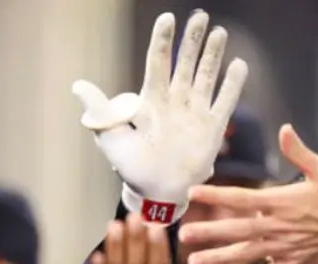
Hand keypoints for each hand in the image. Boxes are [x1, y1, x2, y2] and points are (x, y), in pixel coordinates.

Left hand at [72, 10, 247, 223]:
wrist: (157, 192)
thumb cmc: (132, 167)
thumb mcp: (111, 137)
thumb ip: (100, 110)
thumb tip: (78, 86)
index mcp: (151, 101)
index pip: (158, 63)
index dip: (162, 41)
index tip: (166, 18)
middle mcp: (175, 102)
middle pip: (185, 64)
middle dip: (192, 40)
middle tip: (200, 16)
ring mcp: (195, 113)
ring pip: (206, 76)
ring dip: (212, 55)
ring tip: (218, 32)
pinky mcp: (212, 128)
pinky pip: (225, 101)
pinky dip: (233, 84)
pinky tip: (239, 65)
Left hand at [179, 124, 317, 263]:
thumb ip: (299, 152)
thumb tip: (284, 129)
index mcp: (282, 201)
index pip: (241, 197)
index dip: (216, 195)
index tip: (192, 192)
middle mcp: (278, 226)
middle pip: (237, 228)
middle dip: (209, 232)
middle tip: (183, 235)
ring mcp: (284, 248)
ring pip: (245, 254)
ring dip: (218, 258)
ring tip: (193, 262)